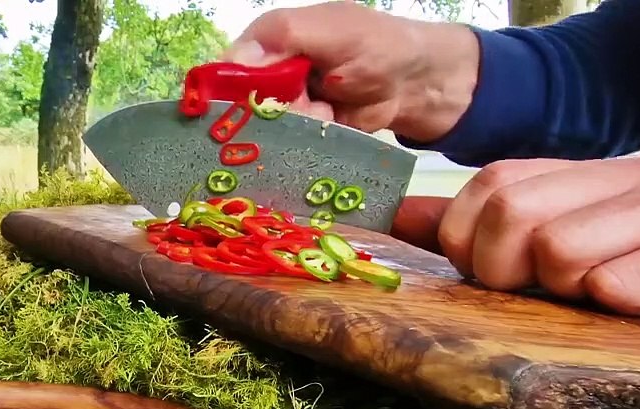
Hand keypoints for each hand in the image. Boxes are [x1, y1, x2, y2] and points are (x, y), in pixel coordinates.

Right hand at [221, 1, 478, 142]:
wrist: (416, 82)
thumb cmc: (377, 44)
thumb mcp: (330, 29)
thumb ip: (282, 37)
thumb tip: (233, 61)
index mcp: (266, 43)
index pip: (224, 72)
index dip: (223, 94)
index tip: (242, 109)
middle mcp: (267, 77)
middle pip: (239, 110)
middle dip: (269, 114)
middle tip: (304, 106)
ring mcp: (285, 108)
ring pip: (264, 133)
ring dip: (295, 128)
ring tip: (326, 113)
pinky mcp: (301, 135)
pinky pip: (287, 149)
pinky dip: (306, 143)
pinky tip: (330, 126)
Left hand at [393, 158, 639, 315]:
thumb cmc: (637, 256)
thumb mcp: (561, 230)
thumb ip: (479, 226)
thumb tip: (399, 218)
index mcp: (581, 175)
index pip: (488, 188)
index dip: (473, 242)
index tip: (503, 270)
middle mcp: (622, 180)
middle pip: (512, 214)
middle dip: (509, 269)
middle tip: (549, 287)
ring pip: (560, 251)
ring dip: (567, 289)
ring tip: (598, 292)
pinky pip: (622, 284)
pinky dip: (617, 297)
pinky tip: (629, 301)